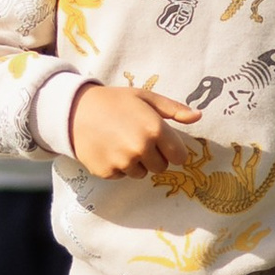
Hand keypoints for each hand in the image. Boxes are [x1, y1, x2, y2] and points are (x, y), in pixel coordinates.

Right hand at [69, 84, 201, 177]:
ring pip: (141, 174)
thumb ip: (174, 109)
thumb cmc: (114, 101)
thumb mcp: (146, 97)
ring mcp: (123, 162)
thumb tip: (198, 116)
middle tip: (137, 139)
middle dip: (154, 156)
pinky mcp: (107, 172)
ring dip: (136, 163)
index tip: (162, 144)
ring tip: (121, 143)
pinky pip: (122, 176)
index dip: (172, 150)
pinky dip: (118, 167)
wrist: (75, 110)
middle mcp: (141, 148)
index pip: (179, 156)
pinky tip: (109, 149)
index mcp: (155, 129)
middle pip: (161, 167)